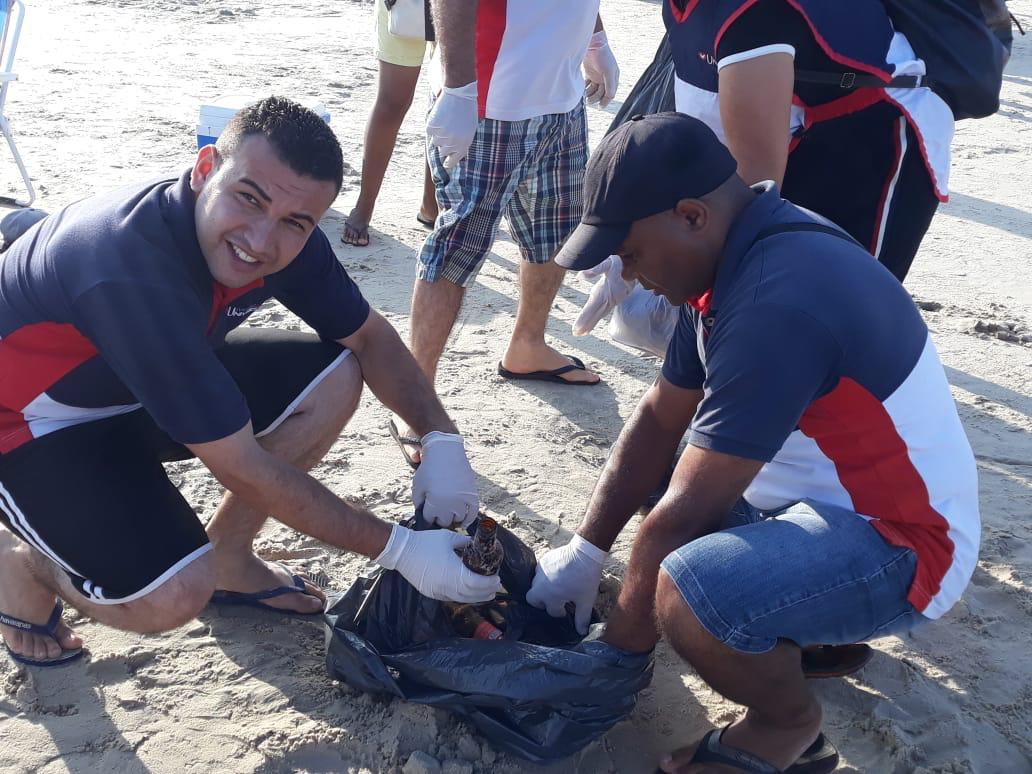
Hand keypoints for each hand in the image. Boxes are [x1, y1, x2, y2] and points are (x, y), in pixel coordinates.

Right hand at [376, 525, 501, 602]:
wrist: (401, 551)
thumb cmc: (426, 542)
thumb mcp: (450, 538)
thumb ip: (466, 543)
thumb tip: (478, 545)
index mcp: (453, 572)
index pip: (476, 583)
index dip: (489, 583)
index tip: (497, 578)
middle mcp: (446, 585)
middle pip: (471, 595)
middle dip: (486, 592)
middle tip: (495, 586)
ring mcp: (438, 591)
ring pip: (462, 599)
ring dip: (476, 597)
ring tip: (487, 593)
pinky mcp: (431, 593)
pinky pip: (451, 598)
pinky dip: (463, 596)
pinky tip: (469, 592)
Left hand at [412, 432, 478, 527]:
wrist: (445, 451)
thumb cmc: (429, 468)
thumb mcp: (417, 486)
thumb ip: (418, 503)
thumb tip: (423, 515)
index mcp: (434, 502)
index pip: (430, 520)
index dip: (427, 518)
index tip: (427, 516)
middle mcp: (450, 504)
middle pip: (444, 522)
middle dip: (439, 519)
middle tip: (437, 513)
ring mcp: (463, 500)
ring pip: (458, 519)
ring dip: (452, 518)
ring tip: (448, 514)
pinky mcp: (472, 495)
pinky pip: (473, 513)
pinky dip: (468, 520)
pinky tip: (463, 523)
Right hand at [427, 81, 478, 169]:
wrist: (459, 93)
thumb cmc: (466, 110)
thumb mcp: (469, 129)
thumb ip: (462, 142)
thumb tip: (453, 153)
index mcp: (464, 144)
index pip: (452, 161)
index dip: (448, 162)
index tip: (446, 163)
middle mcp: (452, 143)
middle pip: (442, 152)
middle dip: (444, 145)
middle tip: (447, 132)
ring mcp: (442, 136)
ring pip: (435, 141)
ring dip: (438, 134)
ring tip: (446, 121)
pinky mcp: (432, 128)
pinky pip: (430, 131)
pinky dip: (433, 125)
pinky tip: (440, 116)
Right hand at [526, 534, 606, 633]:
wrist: (584, 553)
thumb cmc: (585, 579)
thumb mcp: (586, 601)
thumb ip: (582, 618)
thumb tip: (582, 633)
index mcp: (550, 597)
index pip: (552, 611)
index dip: (561, 613)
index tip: (569, 609)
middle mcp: (540, 586)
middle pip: (533, 600)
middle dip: (541, 603)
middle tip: (555, 601)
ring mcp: (540, 572)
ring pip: (535, 585)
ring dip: (544, 589)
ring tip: (558, 587)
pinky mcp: (542, 561)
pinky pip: (540, 572)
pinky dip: (546, 577)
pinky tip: (558, 575)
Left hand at [573, 255, 636, 335]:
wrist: (635, 263)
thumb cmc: (620, 262)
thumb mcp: (607, 263)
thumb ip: (594, 269)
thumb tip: (580, 276)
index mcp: (604, 292)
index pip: (591, 307)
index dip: (584, 318)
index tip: (576, 327)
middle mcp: (608, 299)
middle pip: (595, 314)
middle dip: (585, 324)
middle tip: (576, 333)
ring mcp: (611, 300)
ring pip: (599, 314)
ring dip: (590, 324)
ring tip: (581, 333)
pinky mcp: (613, 299)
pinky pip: (603, 311)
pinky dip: (595, 318)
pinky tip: (590, 324)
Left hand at [582, 30, 619, 108]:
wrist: (593, 44)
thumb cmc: (603, 56)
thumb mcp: (609, 71)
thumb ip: (610, 85)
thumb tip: (610, 97)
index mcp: (613, 78)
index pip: (610, 94)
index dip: (605, 101)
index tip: (599, 107)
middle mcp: (606, 78)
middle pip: (601, 93)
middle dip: (595, 98)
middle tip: (588, 101)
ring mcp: (598, 76)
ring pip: (594, 90)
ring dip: (589, 94)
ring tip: (584, 96)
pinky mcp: (590, 73)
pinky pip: (587, 85)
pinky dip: (585, 89)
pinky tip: (581, 90)